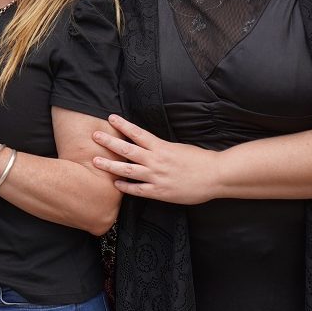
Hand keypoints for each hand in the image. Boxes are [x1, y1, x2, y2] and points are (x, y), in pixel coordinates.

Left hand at [91, 114, 219, 204]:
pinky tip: (115, 184)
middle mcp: (156, 160)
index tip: (110, 118)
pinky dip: (125, 187)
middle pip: (127, 149)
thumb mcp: (178, 148)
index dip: (123, 125)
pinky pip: (138, 190)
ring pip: (127, 170)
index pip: (137, 133)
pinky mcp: (159, 192)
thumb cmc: (200, 160)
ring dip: (110, 165)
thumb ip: (160, 147)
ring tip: (95, 161)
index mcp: (161, 147)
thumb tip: (146, 144)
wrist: (216, 176)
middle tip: (94, 136)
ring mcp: (156, 177)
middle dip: (109, 142)